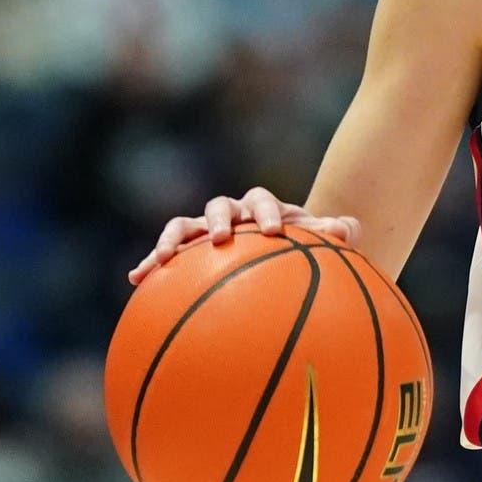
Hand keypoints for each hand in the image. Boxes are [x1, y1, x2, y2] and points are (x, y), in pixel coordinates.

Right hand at [126, 185, 362, 284]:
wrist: (279, 252)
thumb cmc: (301, 248)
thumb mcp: (320, 242)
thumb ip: (336, 233)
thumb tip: (346, 228)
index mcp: (262, 207)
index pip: (262, 200)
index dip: (267, 212)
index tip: (274, 230)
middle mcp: (231, 214)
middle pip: (219, 205)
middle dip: (220, 219)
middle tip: (223, 236)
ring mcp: (204, 230)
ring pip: (184, 225)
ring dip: (173, 238)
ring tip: (164, 258)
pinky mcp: (186, 250)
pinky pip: (165, 254)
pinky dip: (150, 263)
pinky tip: (135, 280)